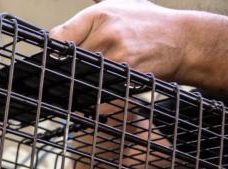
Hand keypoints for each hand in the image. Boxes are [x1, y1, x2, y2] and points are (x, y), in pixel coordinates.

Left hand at [50, 0, 189, 80]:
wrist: (183, 40)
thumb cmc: (148, 23)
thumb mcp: (119, 6)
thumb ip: (90, 14)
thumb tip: (57, 31)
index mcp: (99, 15)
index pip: (58, 37)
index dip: (54, 50)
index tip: (55, 58)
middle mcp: (106, 32)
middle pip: (69, 60)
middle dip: (69, 67)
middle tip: (71, 71)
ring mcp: (116, 54)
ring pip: (83, 74)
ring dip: (82, 80)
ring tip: (88, 78)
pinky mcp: (126, 73)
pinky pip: (100, 86)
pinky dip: (97, 90)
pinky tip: (101, 86)